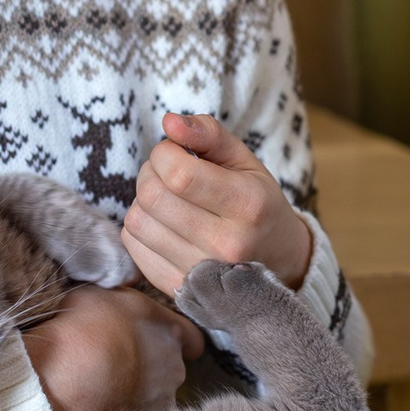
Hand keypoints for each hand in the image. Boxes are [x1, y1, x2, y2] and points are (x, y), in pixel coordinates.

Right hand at [23, 285, 198, 410]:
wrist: (68, 373)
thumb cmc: (86, 324)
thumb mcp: (103, 292)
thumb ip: (125, 295)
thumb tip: (126, 294)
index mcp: (171, 330)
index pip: (193, 338)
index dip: (180, 339)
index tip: (162, 340)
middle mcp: (175, 364)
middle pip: (174, 365)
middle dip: (155, 362)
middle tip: (125, 357)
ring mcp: (162, 395)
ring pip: (159, 391)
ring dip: (143, 387)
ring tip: (112, 380)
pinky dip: (130, 408)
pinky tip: (108, 399)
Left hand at [123, 112, 313, 293]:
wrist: (277, 262)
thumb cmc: (257, 204)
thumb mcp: (245, 161)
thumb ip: (209, 134)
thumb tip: (169, 122)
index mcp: (248, 206)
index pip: (179, 174)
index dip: (165, 153)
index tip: (176, 152)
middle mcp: (227, 245)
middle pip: (153, 196)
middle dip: (151, 173)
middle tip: (169, 172)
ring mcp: (202, 274)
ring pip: (137, 221)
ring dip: (143, 200)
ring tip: (167, 198)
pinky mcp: (178, 288)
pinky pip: (132, 246)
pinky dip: (140, 226)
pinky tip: (163, 222)